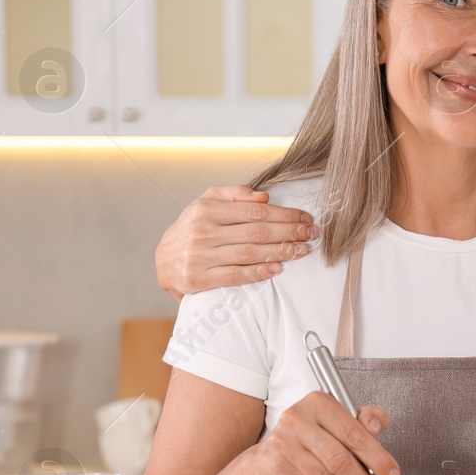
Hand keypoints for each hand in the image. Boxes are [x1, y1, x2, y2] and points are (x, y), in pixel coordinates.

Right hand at [156, 186, 317, 298]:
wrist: (163, 260)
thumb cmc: (192, 228)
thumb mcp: (206, 202)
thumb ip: (234, 195)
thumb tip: (264, 196)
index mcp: (206, 209)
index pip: (254, 211)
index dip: (284, 214)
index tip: (304, 217)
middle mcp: (202, 232)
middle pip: (256, 231)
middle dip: (289, 232)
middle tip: (311, 234)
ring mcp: (199, 257)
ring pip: (249, 253)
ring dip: (281, 252)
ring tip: (302, 250)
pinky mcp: (199, 279)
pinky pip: (235, 275)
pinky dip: (259, 272)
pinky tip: (277, 268)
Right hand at [245, 392, 397, 474]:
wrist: (275, 451)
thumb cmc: (316, 433)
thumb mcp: (344, 418)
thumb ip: (368, 418)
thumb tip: (376, 426)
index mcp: (319, 402)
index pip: (354, 433)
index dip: (376, 456)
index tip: (390, 472)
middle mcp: (298, 419)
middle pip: (340, 458)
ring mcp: (285, 443)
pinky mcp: (280, 465)